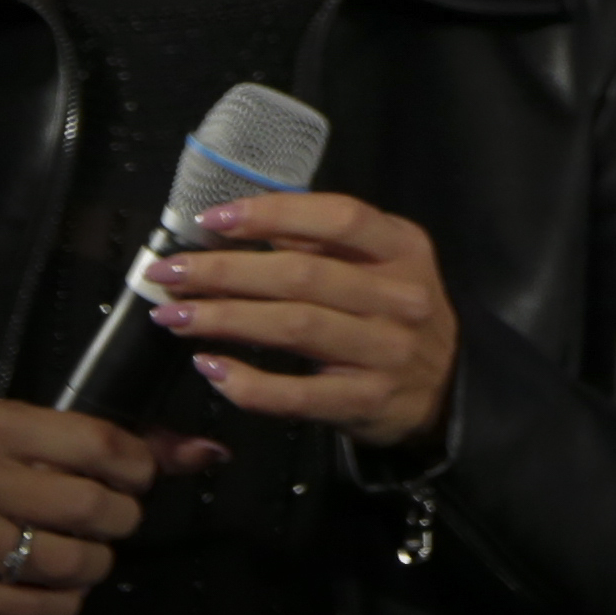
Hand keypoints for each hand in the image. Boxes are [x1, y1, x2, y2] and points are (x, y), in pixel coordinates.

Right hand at [0, 397, 200, 614]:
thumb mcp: (35, 444)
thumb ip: (123, 444)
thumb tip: (209, 452)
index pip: (100, 443)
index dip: (139, 469)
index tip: (136, 481)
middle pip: (89, 506)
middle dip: (121, 522)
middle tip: (112, 525)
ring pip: (66, 561)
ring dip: (94, 566)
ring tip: (84, 558)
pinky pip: (36, 607)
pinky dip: (62, 604)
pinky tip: (53, 590)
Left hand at [145, 193, 457, 452]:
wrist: (446, 390)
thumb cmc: (398, 316)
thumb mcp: (385, 266)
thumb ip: (328, 247)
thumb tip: (244, 230)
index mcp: (403, 249)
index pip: (339, 219)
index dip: (273, 215)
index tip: (212, 219)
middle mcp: (399, 296)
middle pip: (303, 275)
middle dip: (226, 271)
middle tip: (169, 272)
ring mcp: (384, 350)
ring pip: (295, 327)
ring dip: (225, 319)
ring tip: (173, 314)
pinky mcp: (364, 400)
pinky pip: (296, 393)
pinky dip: (248, 382)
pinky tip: (210, 367)